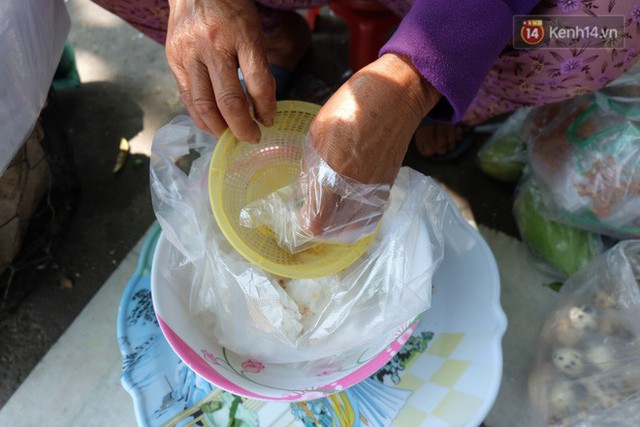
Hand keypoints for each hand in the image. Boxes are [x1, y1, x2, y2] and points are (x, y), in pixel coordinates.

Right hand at [166, 0, 276, 141]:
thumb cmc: (230, 8)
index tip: (269, 120)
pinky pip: (187, 97)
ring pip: (204, 105)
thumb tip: (262, 107)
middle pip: (229, 100)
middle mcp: (212, 45)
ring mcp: (189, 53)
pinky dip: (200, 117)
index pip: (258, 82)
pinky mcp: (173, 59)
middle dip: (243, 127)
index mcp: (241, 34)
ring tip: (231, 138)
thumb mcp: (252, 30)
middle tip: (252, 138)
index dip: (266, 108)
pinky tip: (212, 125)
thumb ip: (258, 65)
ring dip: (220, 128)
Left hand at [301, 53, 440, 237]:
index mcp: (332, 173)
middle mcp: (354, 188)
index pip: (317, 221)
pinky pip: (371, 212)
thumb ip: (311, 164)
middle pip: (335, 230)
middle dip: (320, 225)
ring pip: (355, 225)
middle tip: (312, 212)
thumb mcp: (318, 131)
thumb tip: (307, 186)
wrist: (395, 97)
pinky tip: (350, 205)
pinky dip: (358, 216)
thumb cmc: (352, 106)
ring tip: (330, 212)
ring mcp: (374, 189)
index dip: (305, 222)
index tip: (299, 213)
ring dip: (339, 224)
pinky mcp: (388, 184)